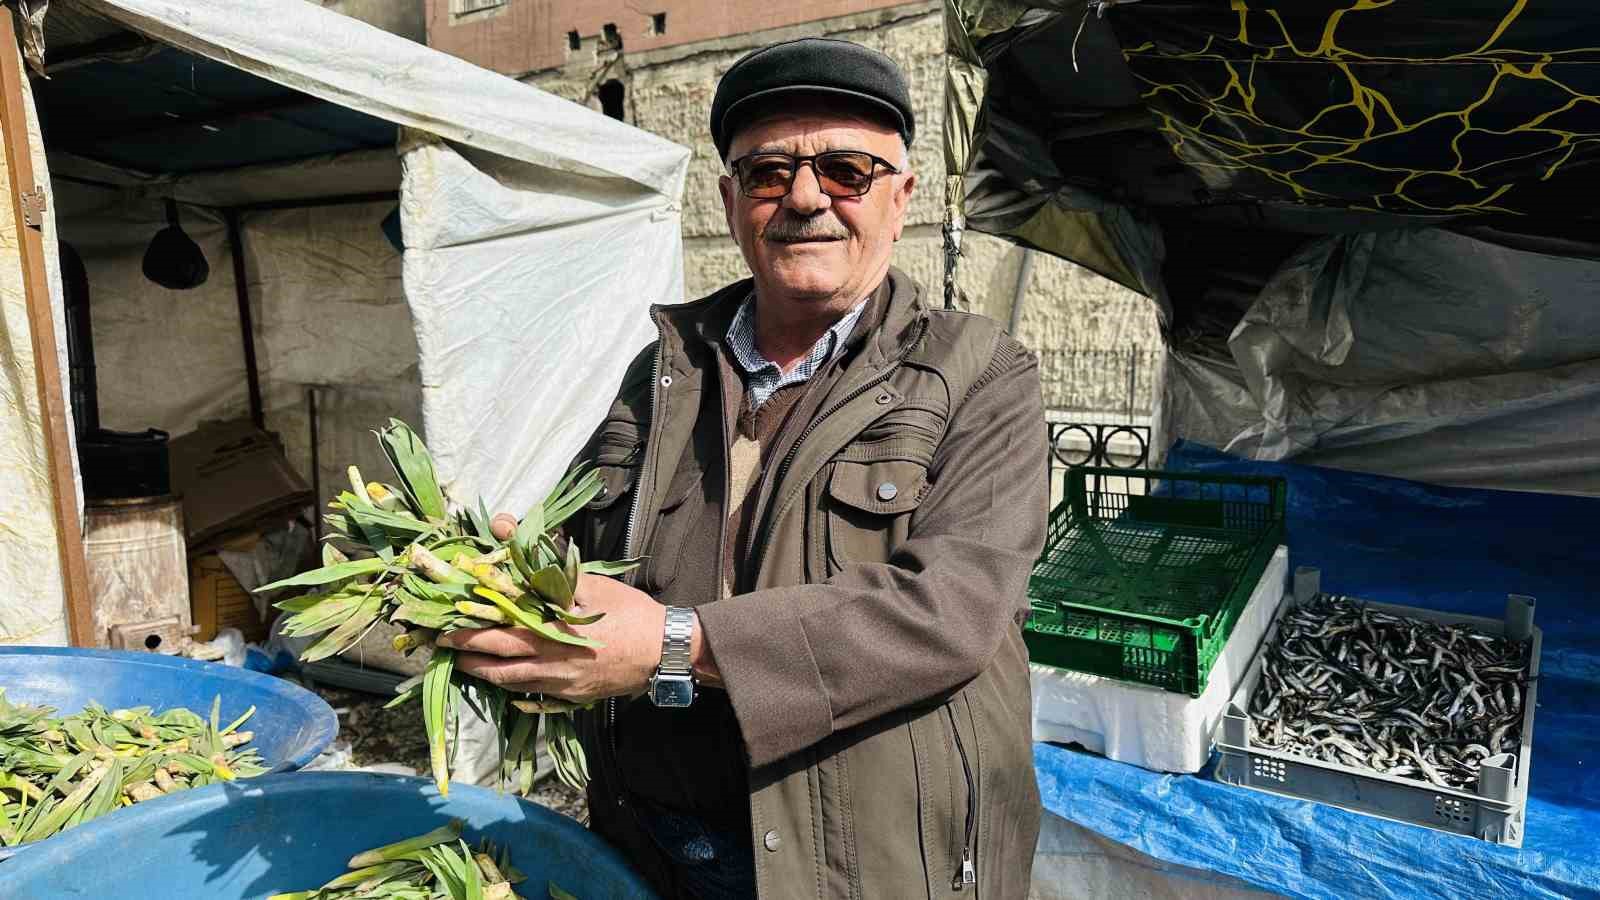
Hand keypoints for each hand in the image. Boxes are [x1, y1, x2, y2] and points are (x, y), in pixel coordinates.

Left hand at [445, 512, 723, 698]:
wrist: (665, 651)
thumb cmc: (630, 613)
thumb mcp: (592, 583)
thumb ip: (548, 565)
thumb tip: (507, 530)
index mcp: (551, 636)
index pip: (498, 635)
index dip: (468, 633)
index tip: (444, 626)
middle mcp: (550, 666)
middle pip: (498, 664)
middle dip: (466, 656)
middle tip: (441, 648)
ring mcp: (561, 686)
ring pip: (513, 684)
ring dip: (485, 675)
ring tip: (464, 666)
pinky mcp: (573, 696)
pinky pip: (535, 697)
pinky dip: (514, 690)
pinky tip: (505, 685)